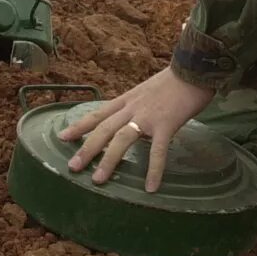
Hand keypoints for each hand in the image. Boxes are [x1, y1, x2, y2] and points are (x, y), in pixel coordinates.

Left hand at [58, 66, 214, 191]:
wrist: (194, 68)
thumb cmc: (175, 81)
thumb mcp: (148, 90)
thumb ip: (138, 106)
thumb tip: (133, 121)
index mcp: (128, 100)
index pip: (98, 113)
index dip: (79, 125)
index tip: (62, 137)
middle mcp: (133, 108)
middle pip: (104, 129)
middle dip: (87, 148)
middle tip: (72, 167)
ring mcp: (148, 116)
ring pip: (122, 139)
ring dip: (109, 160)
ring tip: (98, 180)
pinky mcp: (166, 124)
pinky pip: (158, 150)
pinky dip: (153, 169)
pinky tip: (150, 187)